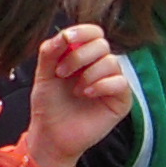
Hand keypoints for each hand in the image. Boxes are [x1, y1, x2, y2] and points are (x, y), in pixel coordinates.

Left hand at [20, 22, 134, 166]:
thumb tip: (64, 34)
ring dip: (89, 74)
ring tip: (75, 90)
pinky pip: (120, 82)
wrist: (51, 135)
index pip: (93, 32)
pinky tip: (87, 94)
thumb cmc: (49, 105)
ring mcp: (112, 82)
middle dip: (79, 56)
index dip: (83, 32)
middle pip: (102, 44)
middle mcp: (100, 66)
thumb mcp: (44, 74)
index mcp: (84, 56)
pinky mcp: (121, 100)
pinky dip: (102, 85)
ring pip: (112, 62)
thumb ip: (51, 52)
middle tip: (61, 73)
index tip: (67, 40)